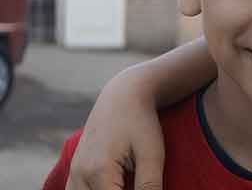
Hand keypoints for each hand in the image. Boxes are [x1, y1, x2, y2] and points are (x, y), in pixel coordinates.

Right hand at [64, 69, 165, 189]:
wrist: (123, 95)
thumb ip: (150, 185)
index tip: (146, 188)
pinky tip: (114, 183)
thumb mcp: (152, 154)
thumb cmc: (141, 123)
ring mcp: (74, 172)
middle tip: (134, 180)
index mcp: (99, 172)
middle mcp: (79, 175)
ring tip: (125, 180)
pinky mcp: (75, 170)